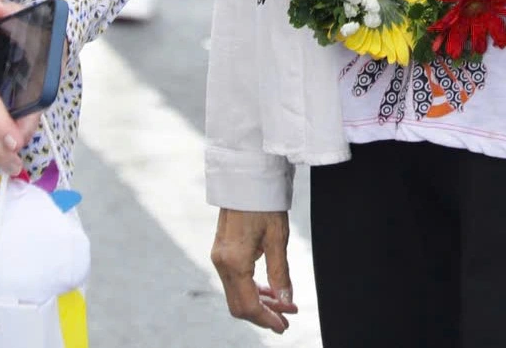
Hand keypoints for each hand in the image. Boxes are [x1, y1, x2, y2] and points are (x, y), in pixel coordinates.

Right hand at [211, 209, 297, 332]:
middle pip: (239, 305)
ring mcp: (218, 258)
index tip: (283, 326)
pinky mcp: (221, 252)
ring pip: (236, 294)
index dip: (267, 319)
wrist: (246, 179)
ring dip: (258, 303)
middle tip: (286, 318)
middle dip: (263, 315)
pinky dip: (250, 290)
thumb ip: (280, 273)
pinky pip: (234, 281)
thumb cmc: (263, 204)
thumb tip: (285, 300)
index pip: (249, 305)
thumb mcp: (277, 238)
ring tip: (282, 305)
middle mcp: (221, 263)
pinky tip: (268, 291)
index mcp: (235, 262)